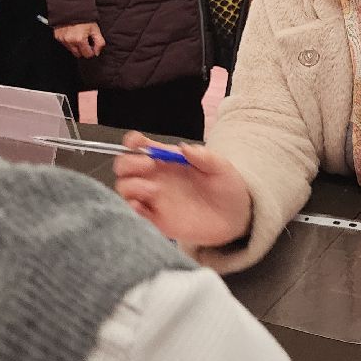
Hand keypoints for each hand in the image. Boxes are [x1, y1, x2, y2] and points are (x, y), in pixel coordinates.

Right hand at [54, 22, 104, 58]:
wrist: (71, 8)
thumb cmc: (83, 17)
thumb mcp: (95, 29)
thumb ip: (99, 42)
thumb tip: (97, 52)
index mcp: (80, 40)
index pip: (87, 55)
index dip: (92, 51)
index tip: (92, 45)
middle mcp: (70, 41)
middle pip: (78, 54)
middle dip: (83, 50)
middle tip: (86, 41)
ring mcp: (63, 39)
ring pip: (71, 50)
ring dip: (76, 46)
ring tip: (79, 36)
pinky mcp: (58, 37)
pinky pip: (65, 44)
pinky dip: (69, 41)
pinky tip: (72, 34)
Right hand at [114, 132, 253, 245]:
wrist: (236, 217)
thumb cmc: (227, 187)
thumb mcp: (221, 167)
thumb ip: (204, 157)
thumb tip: (184, 148)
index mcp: (167, 159)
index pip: (140, 145)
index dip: (133, 142)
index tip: (137, 144)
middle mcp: (156, 176)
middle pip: (125, 166)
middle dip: (128, 163)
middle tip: (148, 166)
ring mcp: (155, 197)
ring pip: (124, 188)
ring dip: (130, 185)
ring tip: (152, 189)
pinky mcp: (157, 218)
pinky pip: (135, 212)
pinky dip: (132, 208)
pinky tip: (142, 206)